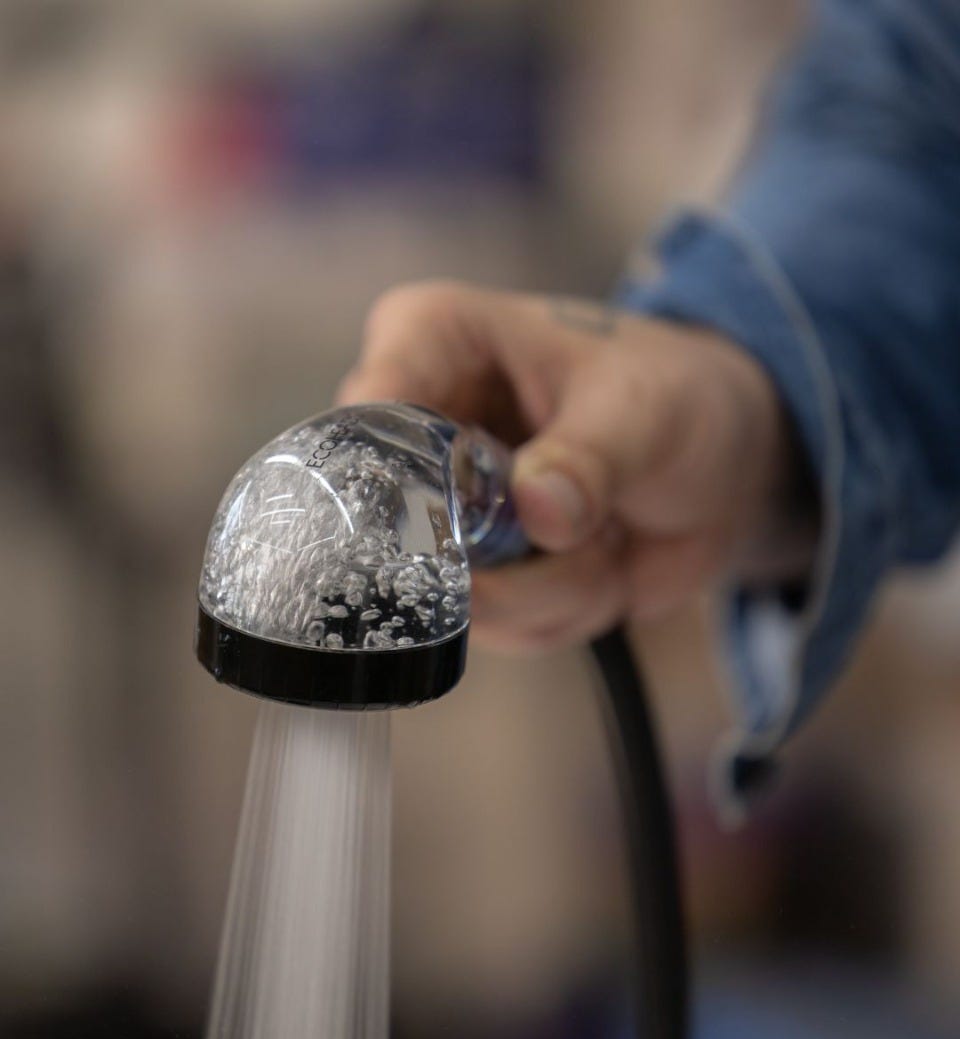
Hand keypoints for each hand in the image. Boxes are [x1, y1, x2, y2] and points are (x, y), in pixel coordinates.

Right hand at [337, 282, 816, 652]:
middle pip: (400, 528)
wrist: (725, 468)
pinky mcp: (479, 582)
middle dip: (507, 552)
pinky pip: (509, 628)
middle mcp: (419, 435)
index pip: (367, 411)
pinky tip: (604, 560)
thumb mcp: (642, 410)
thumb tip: (539, 512)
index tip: (474, 515)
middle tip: (582, 524)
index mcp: (430, 345)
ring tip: (608, 530)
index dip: (401, 476)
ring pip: (466, 595)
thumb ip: (588, 458)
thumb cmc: (674, 397)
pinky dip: (574, 608)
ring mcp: (444, 518)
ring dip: (561, 583)